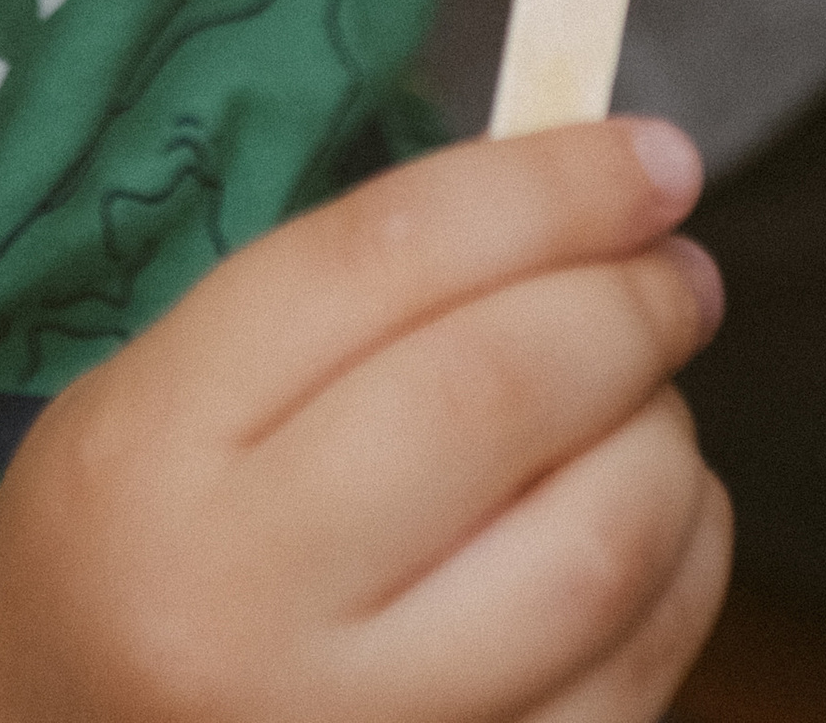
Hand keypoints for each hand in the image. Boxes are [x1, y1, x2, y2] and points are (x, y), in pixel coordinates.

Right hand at [0, 119, 728, 722]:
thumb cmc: (141, 542)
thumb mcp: (171, 388)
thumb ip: (356, 292)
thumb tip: (588, 199)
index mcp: (157, 451)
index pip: (384, 261)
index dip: (548, 188)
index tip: (653, 155)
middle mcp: (243, 608)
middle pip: (498, 395)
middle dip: (628, 304)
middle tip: (677, 271)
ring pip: (596, 549)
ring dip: (662, 437)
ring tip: (646, 401)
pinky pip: (635, 677)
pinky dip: (683, 566)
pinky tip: (654, 516)